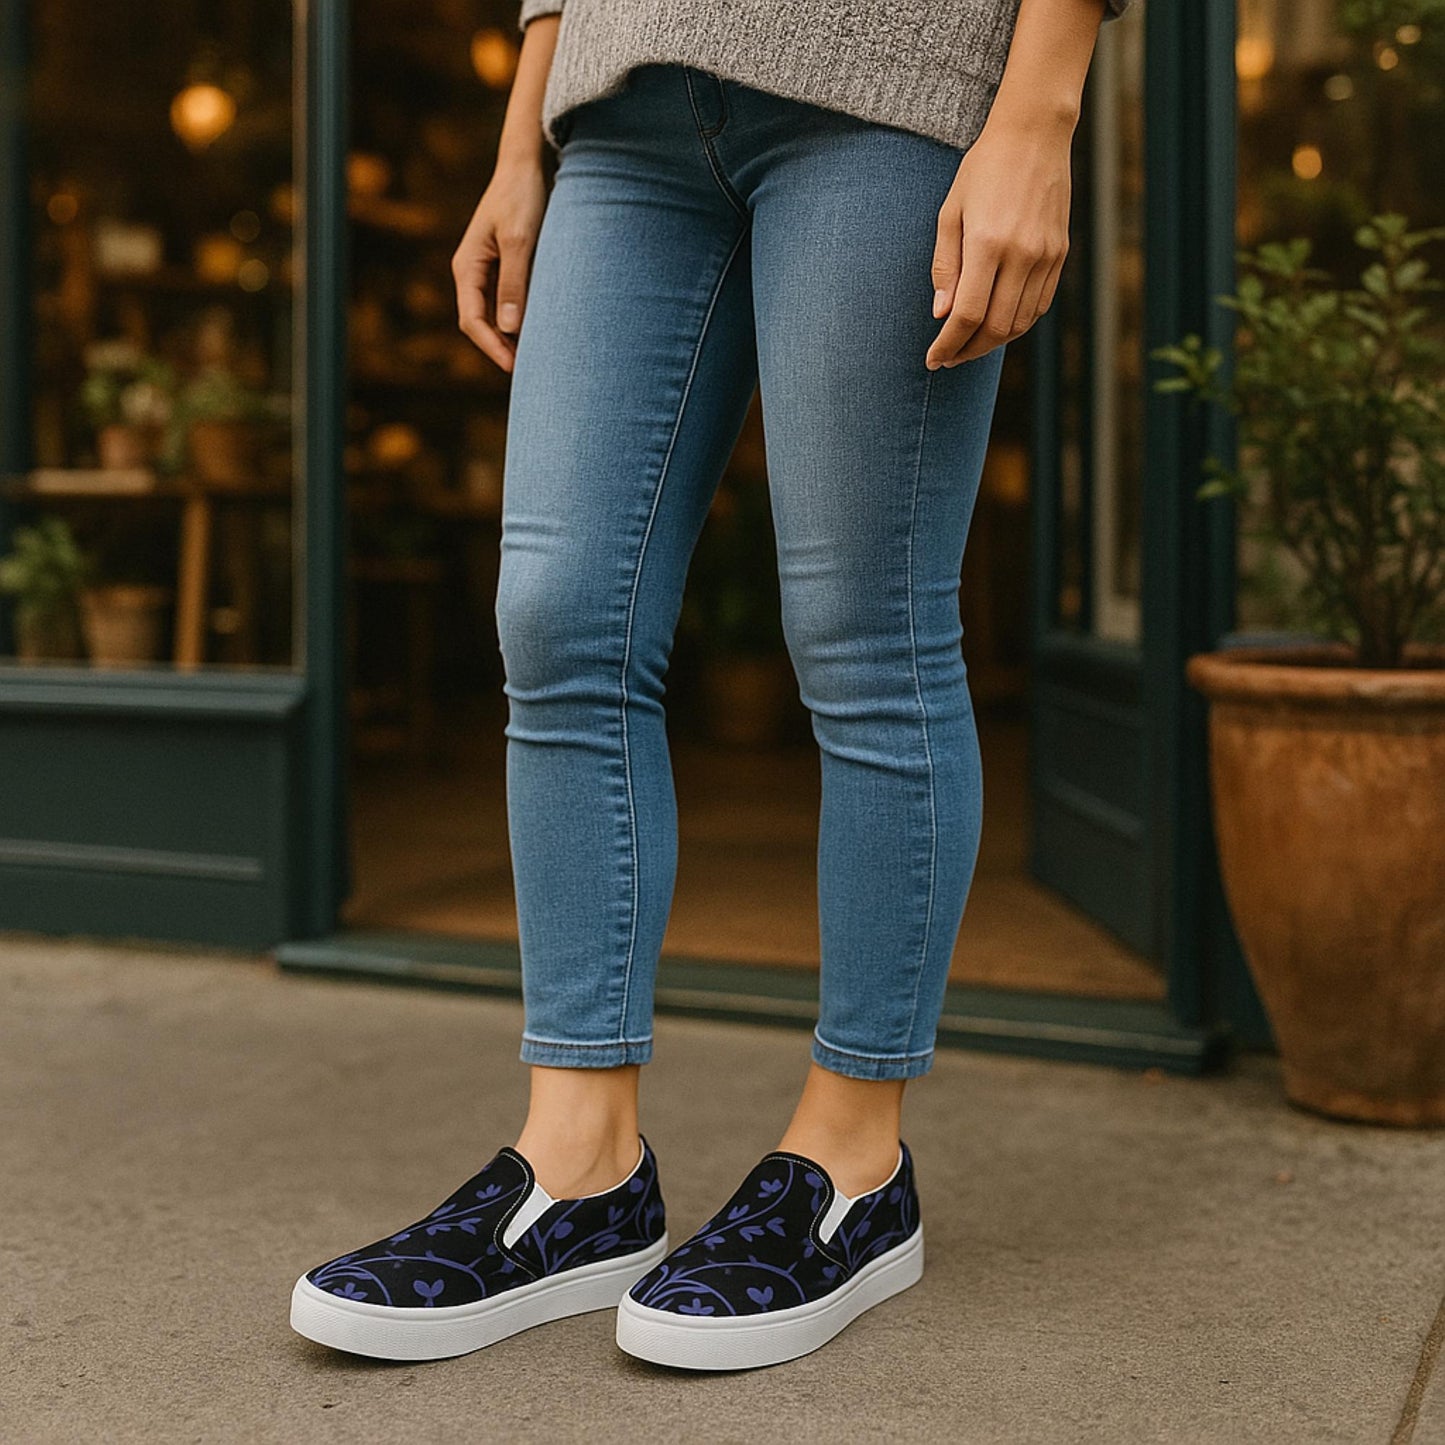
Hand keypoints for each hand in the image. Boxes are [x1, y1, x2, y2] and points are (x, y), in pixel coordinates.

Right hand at [452, 159, 549, 373]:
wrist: (527, 164)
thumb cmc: (522, 196)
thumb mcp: (520, 240)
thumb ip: (514, 283)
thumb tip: (508, 328)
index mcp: (467, 266)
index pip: (471, 320)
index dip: (492, 347)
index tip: (515, 367)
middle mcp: (473, 272)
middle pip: (481, 323)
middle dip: (502, 348)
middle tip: (530, 371)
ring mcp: (489, 270)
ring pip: (496, 315)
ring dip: (513, 336)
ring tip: (539, 356)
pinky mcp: (507, 266)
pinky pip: (510, 301)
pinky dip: (523, 318)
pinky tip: (543, 330)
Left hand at [925, 115, 1073, 369]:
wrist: (1034, 135)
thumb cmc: (982, 170)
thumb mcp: (950, 212)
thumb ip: (945, 266)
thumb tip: (941, 315)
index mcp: (987, 243)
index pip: (966, 315)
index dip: (948, 345)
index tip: (932, 359)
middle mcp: (1021, 254)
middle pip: (995, 328)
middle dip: (967, 351)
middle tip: (948, 357)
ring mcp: (1046, 256)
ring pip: (1020, 323)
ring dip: (992, 343)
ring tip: (969, 345)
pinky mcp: (1060, 253)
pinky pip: (1039, 305)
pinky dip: (1018, 324)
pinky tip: (997, 325)